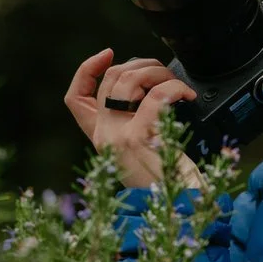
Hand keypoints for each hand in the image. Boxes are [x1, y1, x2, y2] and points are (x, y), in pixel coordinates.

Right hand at [65, 48, 203, 188]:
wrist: (178, 206)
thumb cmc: (168, 180)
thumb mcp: (143, 151)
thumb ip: (136, 124)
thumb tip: (148, 91)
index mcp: (101, 139)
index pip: (76, 98)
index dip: (87, 70)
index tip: (107, 54)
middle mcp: (104, 136)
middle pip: (110, 80)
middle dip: (141, 65)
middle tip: (165, 74)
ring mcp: (117, 136)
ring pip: (129, 81)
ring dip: (158, 72)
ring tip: (178, 85)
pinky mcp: (138, 138)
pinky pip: (156, 96)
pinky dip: (174, 88)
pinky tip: (186, 95)